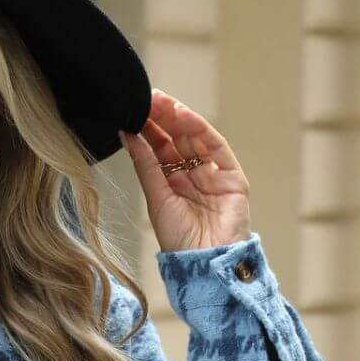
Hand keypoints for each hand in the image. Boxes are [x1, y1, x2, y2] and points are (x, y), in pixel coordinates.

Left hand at [118, 89, 251, 252]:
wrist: (203, 262)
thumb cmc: (179, 239)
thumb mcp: (156, 198)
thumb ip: (145, 165)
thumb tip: (127, 135)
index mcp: (174, 183)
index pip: (161, 149)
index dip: (149, 129)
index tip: (134, 109)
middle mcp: (194, 175)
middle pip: (178, 139)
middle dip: (162, 118)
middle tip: (146, 98)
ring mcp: (214, 174)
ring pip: (196, 138)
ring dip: (178, 118)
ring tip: (160, 101)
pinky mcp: (232, 176)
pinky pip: (215, 146)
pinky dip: (200, 128)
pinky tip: (182, 116)